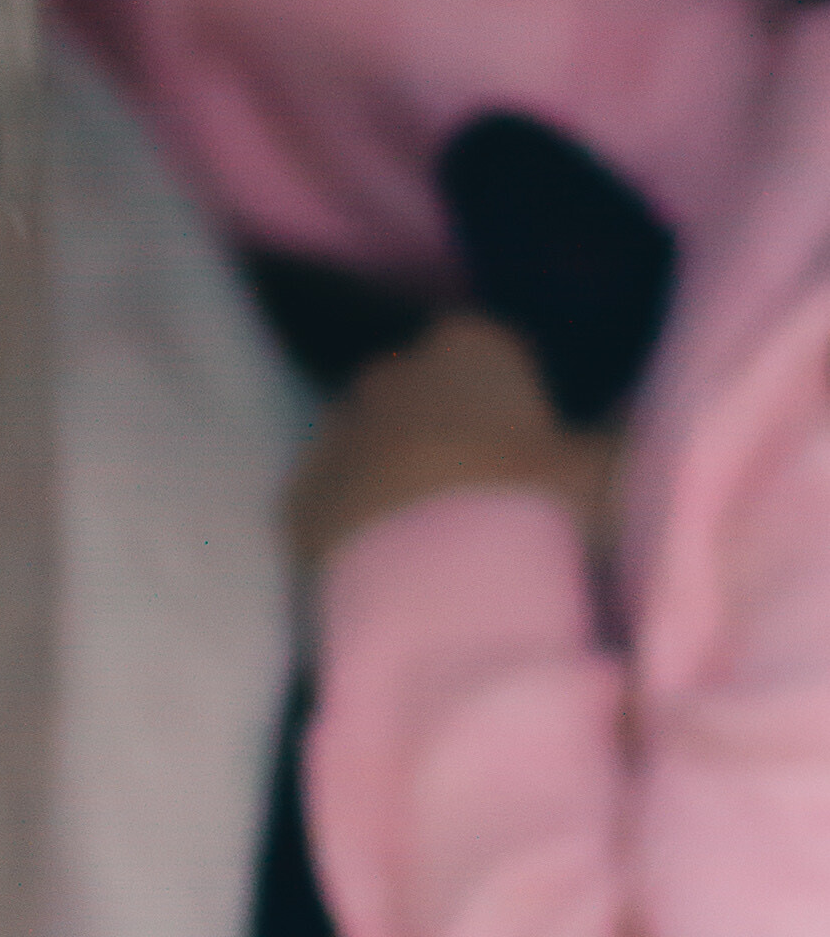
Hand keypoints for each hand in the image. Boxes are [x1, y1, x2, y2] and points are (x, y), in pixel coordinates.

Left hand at [286, 310, 619, 570]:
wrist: (434, 589)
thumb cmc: (535, 509)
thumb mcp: (607, 473)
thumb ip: (621, 441)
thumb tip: (641, 429)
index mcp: (469, 347)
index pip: (497, 353)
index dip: (518, 400)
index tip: (538, 449)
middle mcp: (391, 372)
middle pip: (425, 393)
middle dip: (449, 430)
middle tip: (490, 497)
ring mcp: (335, 432)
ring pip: (372, 443)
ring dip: (397, 474)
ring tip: (439, 541)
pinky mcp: (296, 499)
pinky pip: (333, 501)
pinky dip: (355, 524)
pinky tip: (387, 568)